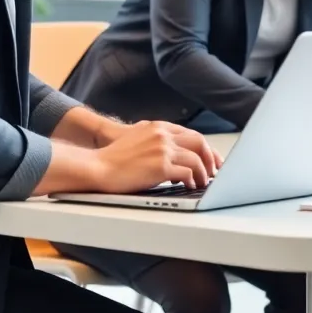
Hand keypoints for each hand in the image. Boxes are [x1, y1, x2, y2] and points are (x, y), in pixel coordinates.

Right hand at [93, 122, 221, 192]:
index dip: (205, 147)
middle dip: (210, 157)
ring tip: (203, 182)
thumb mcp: (137, 137)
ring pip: (196, 158)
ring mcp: (163, 150)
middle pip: (200, 142)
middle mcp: (164, 135)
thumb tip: (175, 150)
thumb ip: (157, 139)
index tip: (212, 158)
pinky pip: (187, 173)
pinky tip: (190, 186)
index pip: (192, 134)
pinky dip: (192, 180)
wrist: (97, 166)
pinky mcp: (161, 166)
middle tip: (214, 171)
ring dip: (203, 172)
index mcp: (159, 127)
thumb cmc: (114, 157)